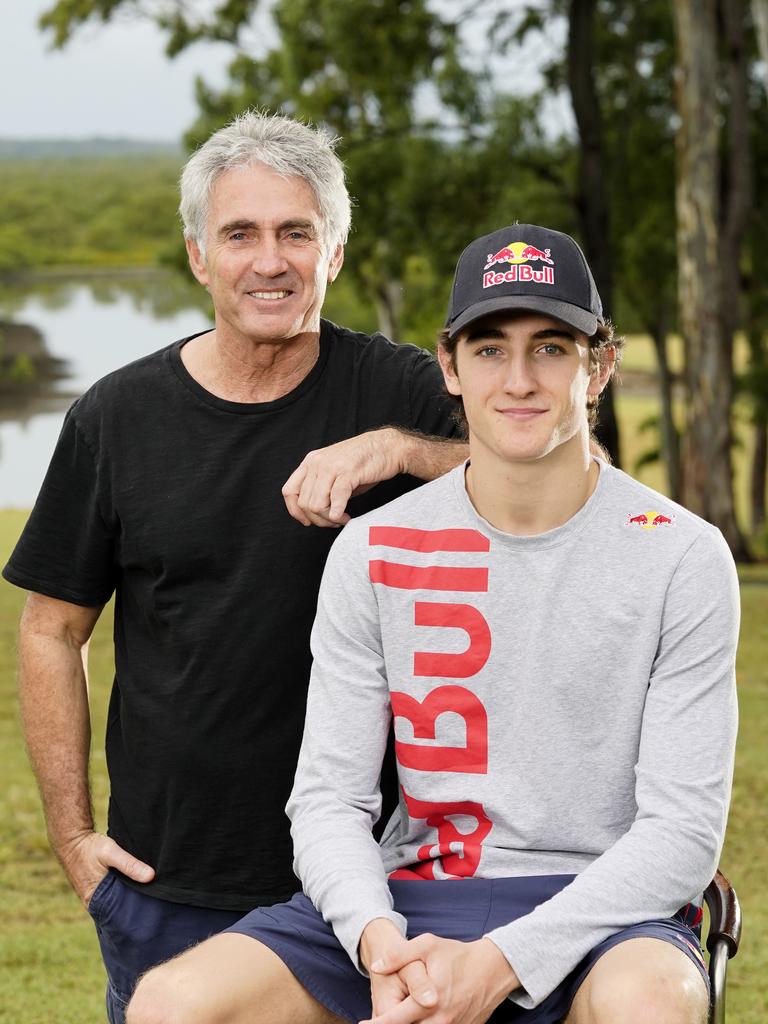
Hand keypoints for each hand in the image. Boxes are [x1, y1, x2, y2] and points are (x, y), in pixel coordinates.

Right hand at [58, 829, 154, 907]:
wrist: (72, 839)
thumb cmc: (90, 847)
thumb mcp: (111, 852)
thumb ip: (130, 864)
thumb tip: (151, 877)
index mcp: (94, 901)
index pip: (117, 916)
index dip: (133, 915)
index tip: (151, 914)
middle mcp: (92, 902)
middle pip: (116, 910)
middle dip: (132, 908)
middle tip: (154, 906)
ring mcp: (93, 895)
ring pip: (114, 901)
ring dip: (127, 898)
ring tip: (148, 897)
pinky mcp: (95, 886)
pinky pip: (110, 893)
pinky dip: (121, 891)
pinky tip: (134, 886)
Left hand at [282, 429, 402, 526]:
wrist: (388, 447)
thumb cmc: (363, 463)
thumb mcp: (334, 472)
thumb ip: (321, 488)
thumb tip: (314, 513)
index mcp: (310, 462)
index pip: (289, 491)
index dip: (295, 511)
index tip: (308, 521)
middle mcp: (316, 463)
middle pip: (304, 503)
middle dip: (318, 519)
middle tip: (333, 521)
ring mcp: (331, 467)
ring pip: (316, 504)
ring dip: (328, 518)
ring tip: (341, 518)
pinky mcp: (348, 472)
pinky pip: (335, 499)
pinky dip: (337, 513)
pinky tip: (344, 516)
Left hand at [363, 934, 518, 1023]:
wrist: (493, 968)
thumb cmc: (457, 955)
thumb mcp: (427, 945)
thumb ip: (399, 955)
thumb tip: (376, 966)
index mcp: (430, 1001)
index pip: (395, 1020)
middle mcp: (441, 1020)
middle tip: (379, 1018)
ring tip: (396, 1016)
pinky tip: (418, 1018)